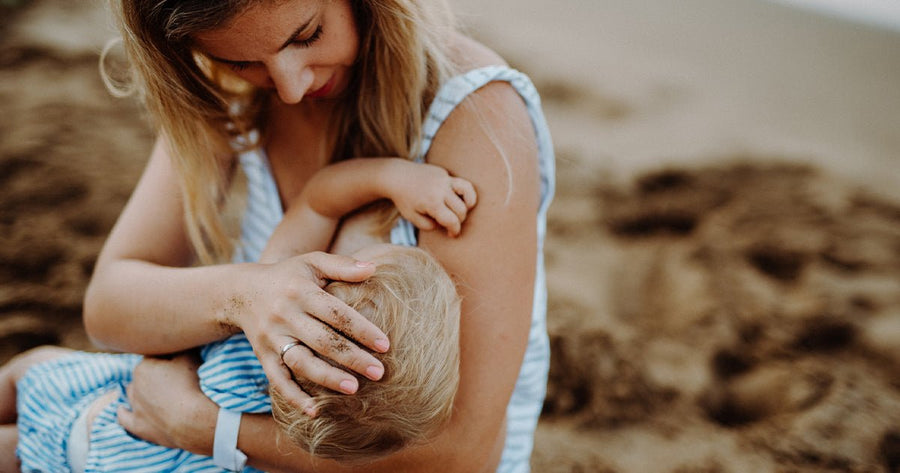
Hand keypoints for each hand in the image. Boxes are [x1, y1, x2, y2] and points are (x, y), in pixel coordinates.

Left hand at [118, 353, 214, 454]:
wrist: (193, 421)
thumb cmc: (192, 386)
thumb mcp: (190, 358)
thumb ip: (181, 347)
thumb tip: (180, 340)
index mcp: (143, 367)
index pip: (154, 356)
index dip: (168, 359)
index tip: (181, 363)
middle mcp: (134, 386)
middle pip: (143, 374)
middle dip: (155, 374)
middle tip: (176, 378)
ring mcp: (134, 407)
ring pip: (132, 394)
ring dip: (142, 391)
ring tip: (159, 393)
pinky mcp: (138, 426)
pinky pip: (123, 417)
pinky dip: (123, 412)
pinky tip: (123, 409)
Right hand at [231, 251, 387, 412]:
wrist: (241, 292)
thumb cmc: (289, 276)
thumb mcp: (312, 262)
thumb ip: (342, 265)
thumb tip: (373, 268)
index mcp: (301, 291)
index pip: (336, 313)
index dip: (361, 329)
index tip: (385, 345)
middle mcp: (285, 315)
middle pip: (322, 341)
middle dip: (352, 358)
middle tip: (379, 372)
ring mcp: (272, 338)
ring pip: (301, 362)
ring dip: (326, 378)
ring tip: (353, 389)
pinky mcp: (263, 356)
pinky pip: (277, 379)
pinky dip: (294, 397)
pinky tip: (314, 411)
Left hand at [385, 161, 476, 236]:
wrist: (397, 176)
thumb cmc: (404, 199)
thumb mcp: (412, 217)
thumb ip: (428, 226)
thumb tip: (444, 224)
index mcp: (432, 203)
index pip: (452, 221)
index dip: (455, 231)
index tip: (452, 234)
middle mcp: (441, 190)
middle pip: (461, 210)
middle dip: (459, 220)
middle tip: (451, 223)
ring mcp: (444, 179)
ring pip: (468, 192)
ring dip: (469, 204)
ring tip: (464, 209)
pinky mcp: (445, 174)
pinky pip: (461, 184)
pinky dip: (465, 192)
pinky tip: (461, 199)